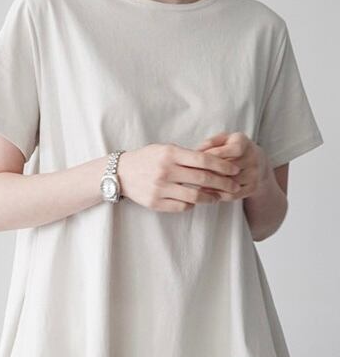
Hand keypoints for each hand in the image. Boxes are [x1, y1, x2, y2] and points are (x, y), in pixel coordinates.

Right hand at [120, 142, 241, 212]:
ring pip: (194, 196)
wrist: (120, 173)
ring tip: (217, 197)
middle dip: (223, 183)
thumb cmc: (146, 159)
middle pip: (203, 179)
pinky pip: (181, 206)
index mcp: (170, 154)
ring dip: (210, 197)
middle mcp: (166, 171)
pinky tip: (195, 201)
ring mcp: (160, 188)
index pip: (204, 160)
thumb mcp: (164, 149)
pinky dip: (191, 204)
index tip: (234, 170)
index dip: (223, 166)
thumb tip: (214, 163)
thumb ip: (186, 155)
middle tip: (234, 186)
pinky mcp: (155, 203)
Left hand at [195, 131, 268, 199]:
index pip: (232, 150)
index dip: (214, 156)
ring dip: (211, 186)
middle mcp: (253, 158)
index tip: (197, 161)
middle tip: (192, 176)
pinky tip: (205, 193)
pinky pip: (232, 195)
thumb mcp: (221, 140)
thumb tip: (197, 152)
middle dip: (209, 172)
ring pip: (229, 183)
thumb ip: (209, 143)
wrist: (254, 162)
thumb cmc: (230, 149)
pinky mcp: (253, 188)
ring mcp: (254, 174)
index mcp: (243, 142)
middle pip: (229, 169)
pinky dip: (217, 195)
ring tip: (195, 186)